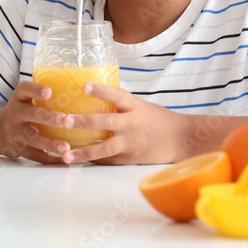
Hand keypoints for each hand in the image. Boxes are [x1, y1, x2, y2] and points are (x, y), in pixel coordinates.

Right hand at [0, 81, 70, 164]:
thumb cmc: (21, 111)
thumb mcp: (25, 99)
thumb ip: (42, 94)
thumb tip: (78, 84)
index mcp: (19, 98)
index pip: (24, 89)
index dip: (36, 90)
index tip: (49, 92)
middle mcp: (15, 114)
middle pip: (30, 114)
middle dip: (47, 117)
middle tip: (64, 119)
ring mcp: (16, 133)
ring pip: (32, 138)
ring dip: (50, 143)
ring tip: (66, 147)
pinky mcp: (19, 149)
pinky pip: (35, 155)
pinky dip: (50, 159)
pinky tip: (64, 160)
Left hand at [60, 82, 190, 164]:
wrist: (182, 139)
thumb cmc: (158, 120)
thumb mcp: (140, 106)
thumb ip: (119, 104)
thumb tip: (91, 97)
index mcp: (135, 107)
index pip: (116, 95)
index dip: (101, 90)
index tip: (84, 86)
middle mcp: (132, 124)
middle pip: (105, 121)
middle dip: (84, 122)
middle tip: (65, 121)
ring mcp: (131, 143)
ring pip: (104, 148)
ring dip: (84, 152)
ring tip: (66, 155)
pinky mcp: (130, 158)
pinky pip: (108, 160)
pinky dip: (92, 160)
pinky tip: (76, 161)